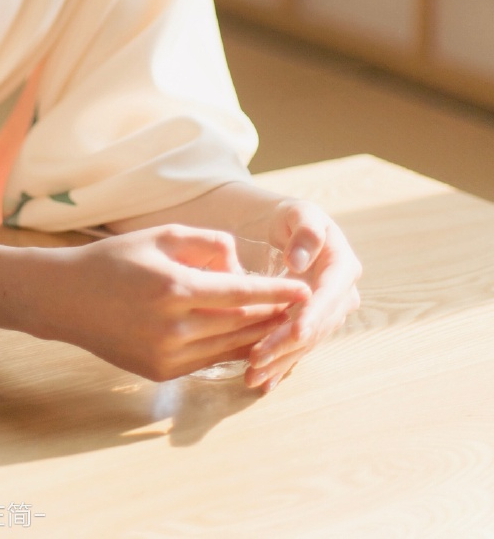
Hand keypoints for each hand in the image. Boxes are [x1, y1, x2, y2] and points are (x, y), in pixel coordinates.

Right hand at [46, 224, 311, 382]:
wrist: (66, 298)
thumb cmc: (115, 259)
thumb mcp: (161, 236)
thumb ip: (208, 243)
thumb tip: (242, 264)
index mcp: (174, 288)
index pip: (241, 294)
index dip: (277, 293)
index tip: (305, 291)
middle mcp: (173, 328)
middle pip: (240, 325)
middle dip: (274, 316)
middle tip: (301, 307)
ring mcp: (166, 356)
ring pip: (229, 349)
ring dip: (257, 337)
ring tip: (280, 323)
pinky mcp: (160, 373)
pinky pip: (207, 360)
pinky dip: (230, 349)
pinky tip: (245, 337)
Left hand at [244, 201, 361, 391]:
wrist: (293, 232)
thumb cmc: (294, 218)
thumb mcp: (300, 213)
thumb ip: (304, 231)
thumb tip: (298, 261)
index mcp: (343, 267)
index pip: (328, 295)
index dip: (312, 315)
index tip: (294, 332)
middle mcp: (341, 295)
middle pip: (316, 325)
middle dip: (287, 345)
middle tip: (257, 359)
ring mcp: (328, 313)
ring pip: (306, 343)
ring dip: (281, 361)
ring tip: (253, 376)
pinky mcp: (312, 326)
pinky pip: (299, 348)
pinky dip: (281, 365)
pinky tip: (264, 383)